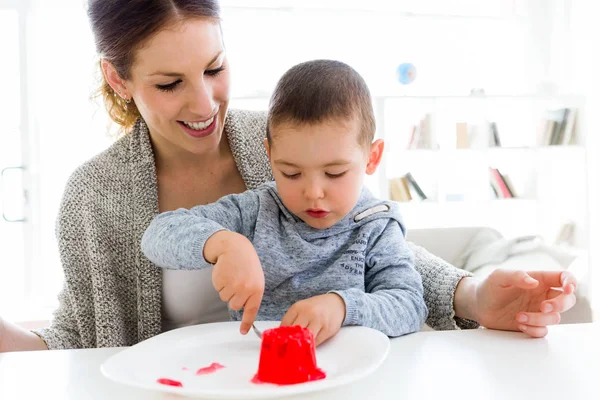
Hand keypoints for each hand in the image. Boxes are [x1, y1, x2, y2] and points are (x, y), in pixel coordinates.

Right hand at [205, 231, 264, 334]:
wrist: (235, 247)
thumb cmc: (247, 264)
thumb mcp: (256, 278)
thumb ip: (252, 293)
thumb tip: (245, 309)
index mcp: (257, 289)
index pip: (251, 310)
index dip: (246, 323)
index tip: (243, 332)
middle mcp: (246, 289)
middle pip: (235, 306)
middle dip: (234, 297)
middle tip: (237, 283)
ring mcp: (233, 285)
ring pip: (225, 298)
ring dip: (226, 289)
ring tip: (232, 276)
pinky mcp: (222, 281)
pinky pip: (218, 290)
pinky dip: (220, 283)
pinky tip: (226, 273)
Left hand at [280, 293, 345, 345]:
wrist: (335, 303)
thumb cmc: (315, 308)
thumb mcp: (301, 309)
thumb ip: (292, 320)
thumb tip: (282, 336)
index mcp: (297, 308)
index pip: (285, 325)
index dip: (282, 335)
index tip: (281, 342)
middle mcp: (308, 313)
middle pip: (295, 332)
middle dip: (291, 341)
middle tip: (288, 348)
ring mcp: (318, 321)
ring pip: (306, 338)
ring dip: (302, 345)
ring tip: (298, 349)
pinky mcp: (327, 329)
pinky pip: (316, 342)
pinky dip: (311, 346)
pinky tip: (308, 346)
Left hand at [461, 269, 576, 337]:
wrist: (478, 305)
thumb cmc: (488, 287)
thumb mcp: (498, 277)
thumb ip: (516, 276)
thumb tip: (533, 282)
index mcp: (538, 280)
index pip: (563, 278)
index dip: (571, 282)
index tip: (567, 289)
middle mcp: (541, 295)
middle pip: (567, 300)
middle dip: (559, 305)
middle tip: (542, 307)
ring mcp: (538, 311)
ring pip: (555, 318)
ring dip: (539, 319)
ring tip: (518, 316)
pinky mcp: (532, 324)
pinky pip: (544, 331)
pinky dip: (534, 330)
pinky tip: (519, 325)